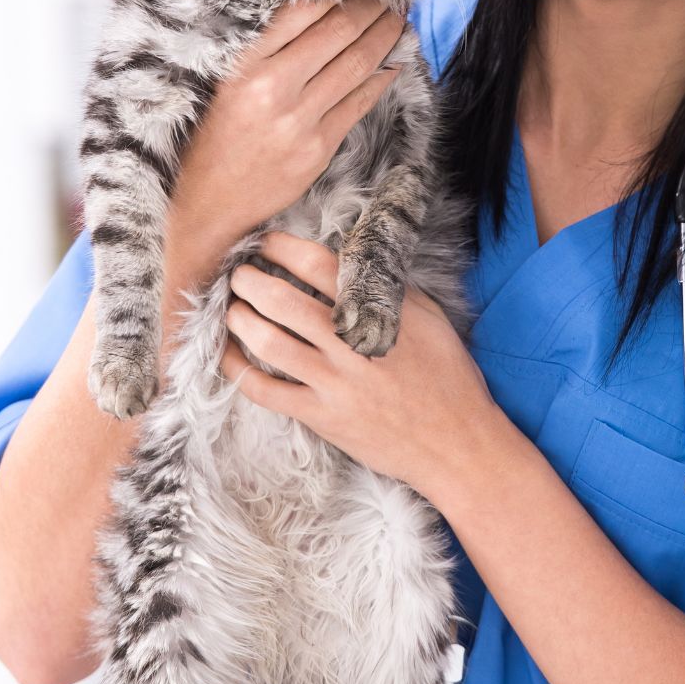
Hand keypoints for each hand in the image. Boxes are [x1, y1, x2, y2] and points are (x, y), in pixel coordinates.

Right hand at [169, 0, 406, 270]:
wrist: (208, 205)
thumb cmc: (214, 140)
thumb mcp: (225, 84)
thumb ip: (265, 50)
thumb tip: (316, 10)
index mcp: (243, 65)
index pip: (301, 10)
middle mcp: (272, 88)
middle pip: (338, 32)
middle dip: (370, 8)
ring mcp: (299, 120)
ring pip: (357, 64)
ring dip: (385, 37)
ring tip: (398, 20)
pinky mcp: (319, 148)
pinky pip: (361, 103)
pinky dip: (382, 78)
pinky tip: (393, 62)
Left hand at [218, 231, 500, 502]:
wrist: (457, 442)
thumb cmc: (448, 376)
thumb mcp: (429, 318)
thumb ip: (388, 289)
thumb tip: (349, 260)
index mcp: (376, 311)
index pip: (316, 265)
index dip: (281, 247)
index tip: (264, 241)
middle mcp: (348, 343)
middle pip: (281, 300)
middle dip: (249, 280)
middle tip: (238, 273)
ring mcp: (332, 382)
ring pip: (267, 342)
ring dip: (239, 319)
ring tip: (231, 307)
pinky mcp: (321, 416)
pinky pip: (265, 391)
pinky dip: (238, 370)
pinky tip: (228, 355)